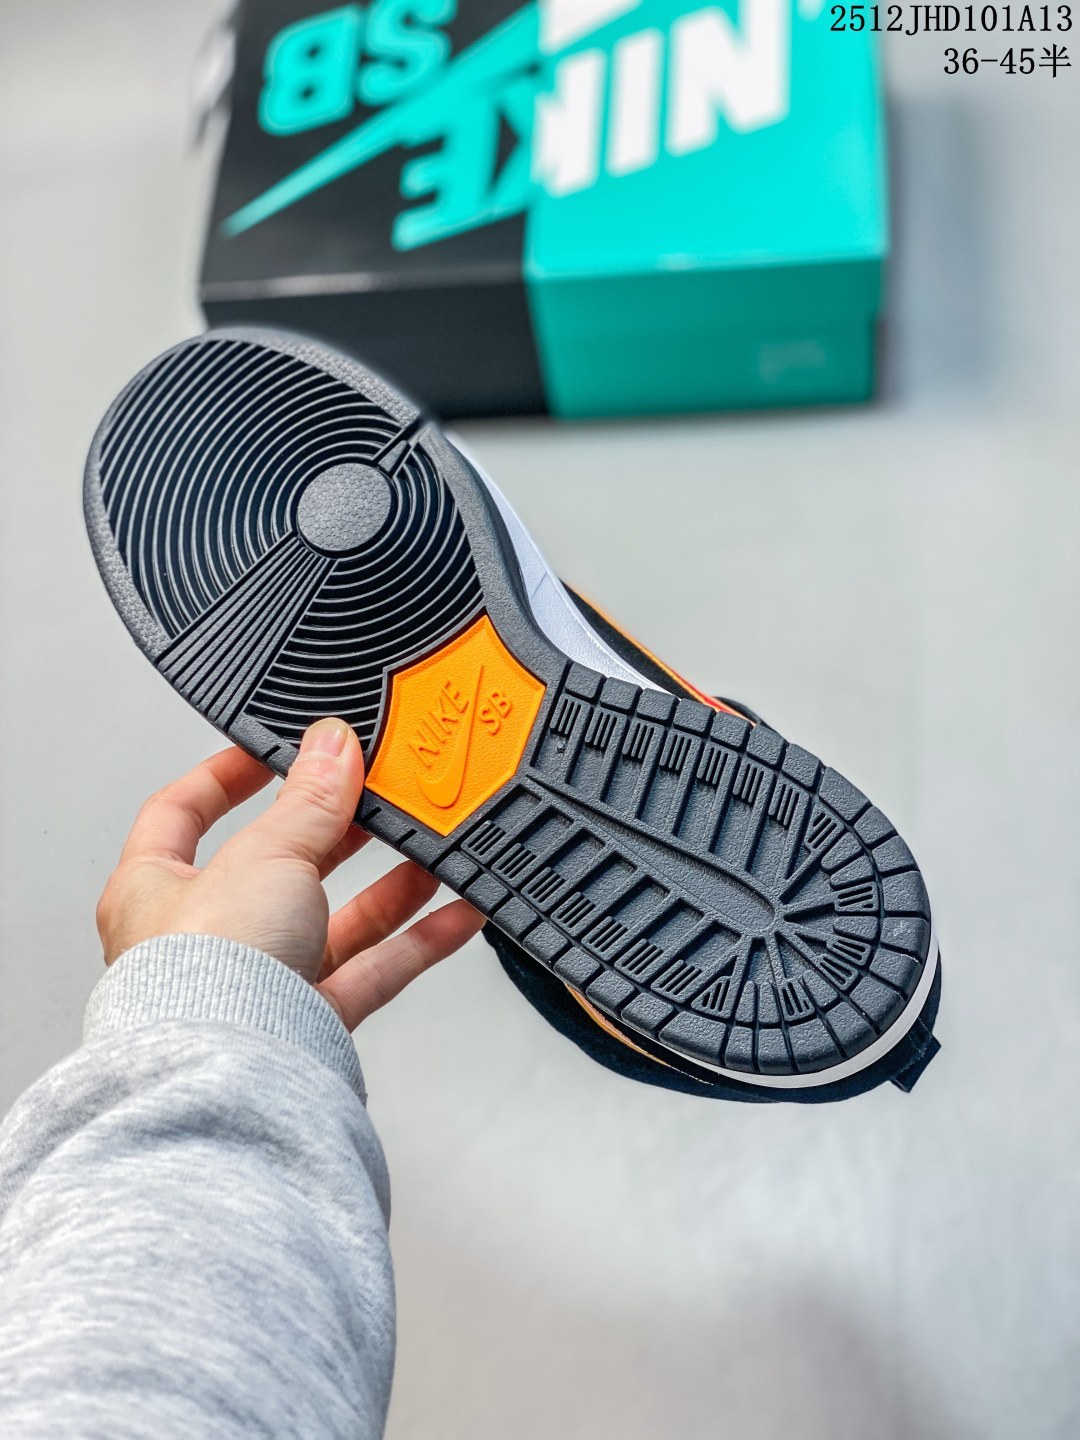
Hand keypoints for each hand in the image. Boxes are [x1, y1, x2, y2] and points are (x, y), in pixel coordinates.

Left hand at [95, 718, 484, 1028]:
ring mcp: (258, 982)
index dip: (225, 774)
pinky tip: (457, 913)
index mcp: (155, 887)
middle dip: (334, 831)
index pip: (182, 811)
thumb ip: (309, 800)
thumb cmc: (204, 976)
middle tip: (378, 796)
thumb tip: (330, 746)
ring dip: (389, 885)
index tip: (275, 750)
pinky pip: (371, 972)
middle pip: (277, 865)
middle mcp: (202, 938)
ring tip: (434, 847)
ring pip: (333, 921)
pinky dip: (417, 942)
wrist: (232, 1078)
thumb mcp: (266, 855)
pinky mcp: (308, 1023)